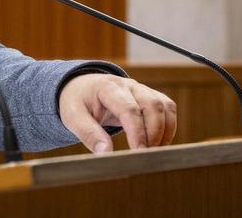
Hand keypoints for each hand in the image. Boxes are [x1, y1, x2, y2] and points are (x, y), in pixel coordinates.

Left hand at [58, 73, 176, 153]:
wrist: (81, 88)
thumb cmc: (78, 102)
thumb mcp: (73, 117)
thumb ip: (88, 134)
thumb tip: (105, 154)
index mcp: (108, 88)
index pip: (129, 109)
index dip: (137, 133)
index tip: (138, 153)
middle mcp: (128, 85)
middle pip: (152, 106)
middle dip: (153, 133)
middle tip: (145, 156)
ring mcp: (141, 89)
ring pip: (164, 106)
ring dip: (164, 131)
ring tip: (152, 152)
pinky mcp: (149, 96)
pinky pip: (168, 108)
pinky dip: (169, 127)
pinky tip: (158, 144)